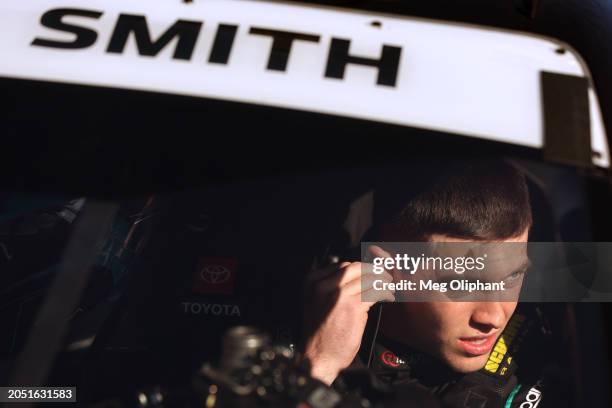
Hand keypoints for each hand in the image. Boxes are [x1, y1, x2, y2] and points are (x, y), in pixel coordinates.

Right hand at [301, 246, 394, 384]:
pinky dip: (384, 292)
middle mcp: (323, 286)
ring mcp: (338, 295)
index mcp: (313, 283)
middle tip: (383, 274)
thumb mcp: (316, 303)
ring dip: (381, 280)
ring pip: (367, 278)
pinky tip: (388, 296)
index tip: (369, 272)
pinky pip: (374, 292)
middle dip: (373, 269)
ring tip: (388, 285)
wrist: (318, 357)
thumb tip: (356, 279)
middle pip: (355, 268)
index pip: (342, 265)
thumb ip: (331, 289)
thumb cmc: (320, 334)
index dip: (360, 268)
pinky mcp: (353, 307)